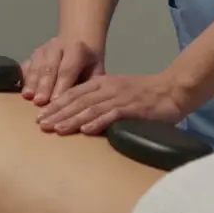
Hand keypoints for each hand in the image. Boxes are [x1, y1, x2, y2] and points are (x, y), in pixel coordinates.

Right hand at [19, 37, 104, 105]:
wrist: (80, 40)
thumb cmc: (89, 63)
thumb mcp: (96, 70)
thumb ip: (90, 85)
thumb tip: (84, 104)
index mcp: (77, 48)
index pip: (67, 69)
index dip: (61, 85)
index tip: (55, 101)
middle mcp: (58, 45)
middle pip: (49, 67)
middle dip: (43, 86)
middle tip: (39, 102)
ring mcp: (43, 49)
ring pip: (36, 66)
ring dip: (31, 82)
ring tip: (28, 97)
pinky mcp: (33, 54)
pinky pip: (26, 65)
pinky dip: (24, 78)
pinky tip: (22, 90)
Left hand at [35, 72, 185, 135]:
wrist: (173, 90)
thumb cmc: (145, 95)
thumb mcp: (119, 93)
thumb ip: (102, 101)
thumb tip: (82, 117)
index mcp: (102, 83)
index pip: (73, 93)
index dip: (55, 104)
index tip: (40, 115)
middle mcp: (108, 88)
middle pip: (77, 100)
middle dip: (57, 112)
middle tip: (40, 124)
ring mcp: (119, 97)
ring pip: (90, 107)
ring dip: (71, 118)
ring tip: (56, 129)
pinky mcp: (132, 108)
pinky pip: (111, 114)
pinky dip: (97, 122)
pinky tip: (85, 130)